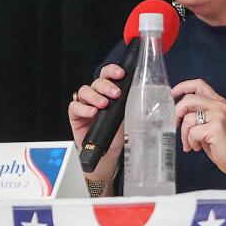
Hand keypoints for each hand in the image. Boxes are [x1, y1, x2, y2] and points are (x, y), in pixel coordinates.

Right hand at [69, 64, 125, 183]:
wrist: (107, 154)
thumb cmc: (118, 135)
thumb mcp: (129, 117)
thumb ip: (134, 104)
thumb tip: (150, 94)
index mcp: (110, 92)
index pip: (108, 74)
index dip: (113, 70)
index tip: (121, 74)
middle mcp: (96, 95)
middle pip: (97, 81)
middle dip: (107, 86)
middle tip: (116, 94)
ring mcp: (85, 104)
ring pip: (85, 90)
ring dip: (95, 96)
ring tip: (104, 105)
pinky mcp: (75, 115)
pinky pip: (74, 106)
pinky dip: (83, 108)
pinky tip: (92, 112)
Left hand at [172, 79, 225, 189]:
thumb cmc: (225, 145)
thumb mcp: (211, 124)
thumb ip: (198, 114)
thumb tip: (179, 112)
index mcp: (218, 103)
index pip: (199, 84)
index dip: (182, 87)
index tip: (172, 94)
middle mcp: (219, 106)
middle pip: (188, 99)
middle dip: (177, 114)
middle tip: (177, 125)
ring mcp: (218, 116)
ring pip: (188, 118)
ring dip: (184, 134)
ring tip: (191, 143)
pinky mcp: (216, 128)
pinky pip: (192, 132)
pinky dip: (191, 142)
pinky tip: (197, 147)